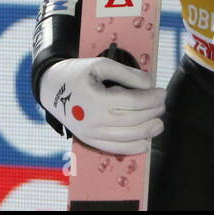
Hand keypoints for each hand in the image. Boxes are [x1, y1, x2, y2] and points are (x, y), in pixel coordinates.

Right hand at [38, 57, 164, 154]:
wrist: (50, 88)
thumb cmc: (77, 73)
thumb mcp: (100, 64)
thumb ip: (126, 73)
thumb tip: (149, 83)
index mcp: (96, 99)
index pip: (133, 102)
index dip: (152, 99)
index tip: (163, 93)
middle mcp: (93, 120)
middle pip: (132, 120)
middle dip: (152, 114)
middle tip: (163, 106)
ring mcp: (90, 133)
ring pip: (126, 138)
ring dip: (146, 132)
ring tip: (159, 124)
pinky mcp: (88, 140)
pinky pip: (114, 149)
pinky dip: (132, 148)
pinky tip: (145, 142)